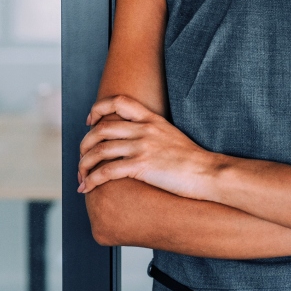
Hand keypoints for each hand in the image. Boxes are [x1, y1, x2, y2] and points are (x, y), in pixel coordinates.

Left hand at [78, 95, 220, 198]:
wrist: (208, 173)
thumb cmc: (192, 160)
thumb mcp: (172, 136)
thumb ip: (153, 133)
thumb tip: (136, 141)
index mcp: (152, 120)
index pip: (118, 101)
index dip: (99, 109)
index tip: (90, 121)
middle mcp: (144, 130)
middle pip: (101, 129)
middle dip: (84, 144)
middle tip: (82, 157)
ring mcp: (142, 147)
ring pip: (100, 150)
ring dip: (84, 165)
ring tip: (81, 177)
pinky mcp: (142, 166)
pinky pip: (107, 171)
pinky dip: (92, 180)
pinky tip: (87, 188)